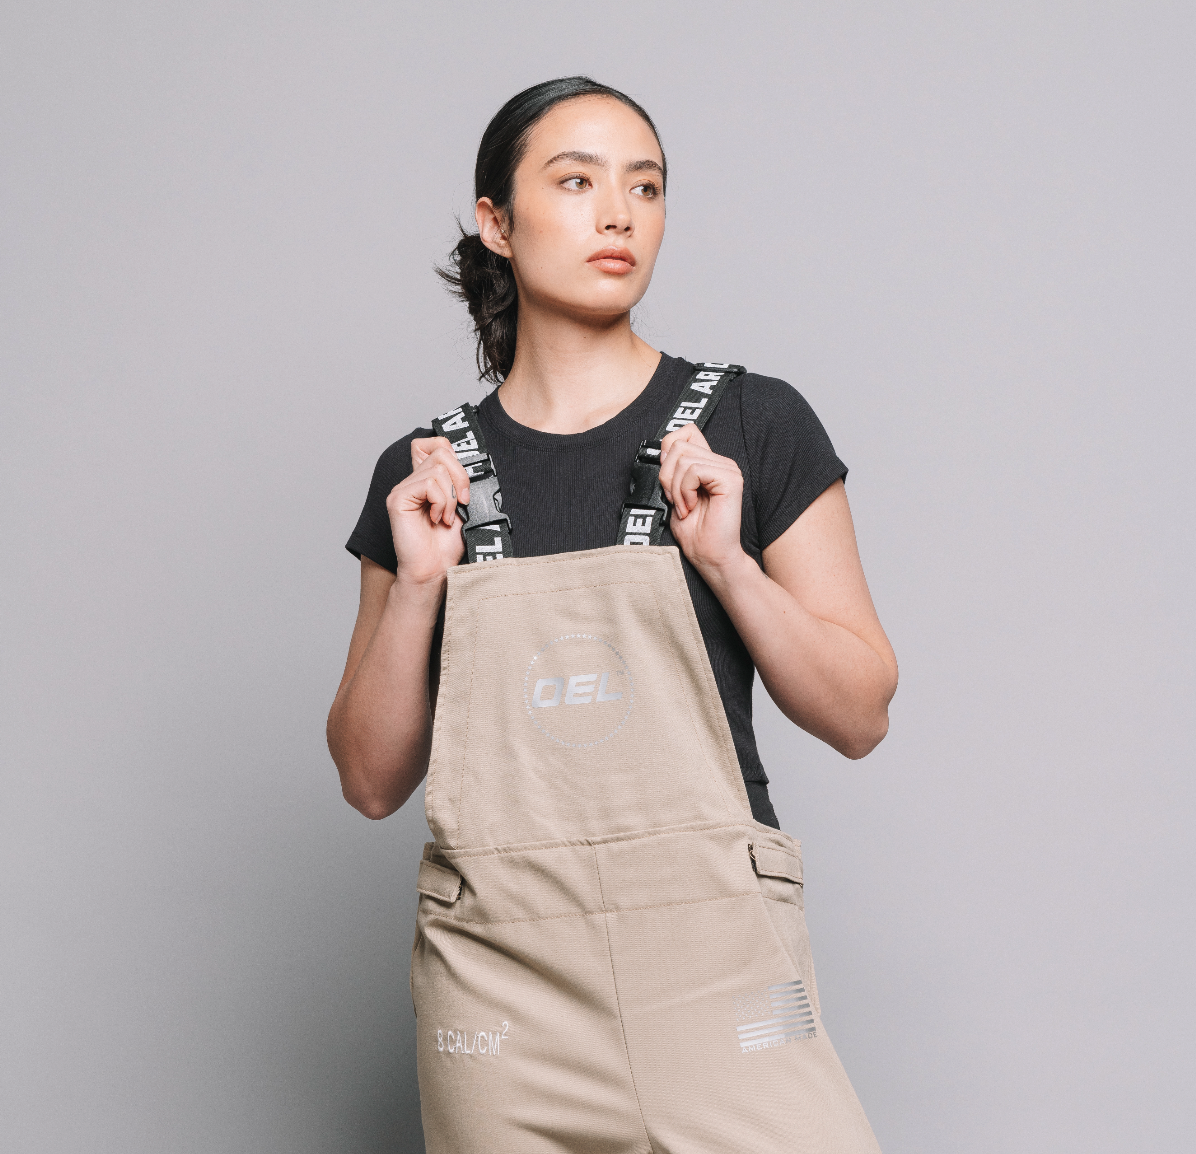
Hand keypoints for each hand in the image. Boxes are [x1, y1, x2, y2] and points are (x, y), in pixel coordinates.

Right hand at [385, 437, 468, 586]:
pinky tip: (437, 519)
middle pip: (442, 452)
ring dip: (451, 497)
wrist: (436, 570)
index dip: (455, 456)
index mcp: (426, 479)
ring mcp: (402, 488)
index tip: (464, 487)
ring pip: (438, 468)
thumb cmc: (448, 544)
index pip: (437, 443)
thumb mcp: (463, 506)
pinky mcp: (398, 498)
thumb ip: (461, 481)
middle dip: (461, 478)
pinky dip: (442, 502)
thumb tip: (475, 462)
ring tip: (446, 518)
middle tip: (462, 504)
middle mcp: (412, 480)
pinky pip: (429, 483)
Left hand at [658, 425, 745, 575]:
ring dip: (675, 488)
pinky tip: (692, 507)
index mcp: (708, 462)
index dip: (668, 449)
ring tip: (686, 507)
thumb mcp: (673, 494)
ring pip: (682, 458)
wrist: (709, 556)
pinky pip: (694, 470)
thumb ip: (670, 469)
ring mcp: (728, 469)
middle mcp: (720, 462)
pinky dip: (685, 491)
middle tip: (677, 501)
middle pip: (677, 445)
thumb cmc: (693, 531)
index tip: (668, 481)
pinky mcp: (730, 479)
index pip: (685, 431)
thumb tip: (662, 451)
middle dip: (667, 476)